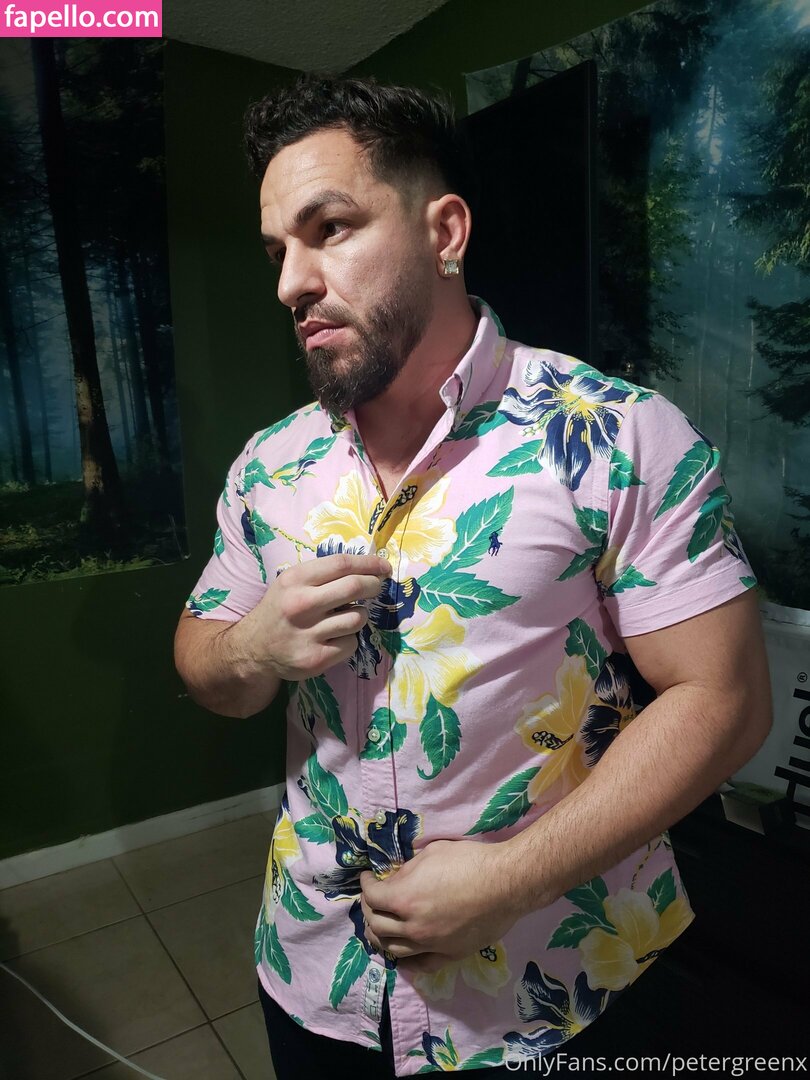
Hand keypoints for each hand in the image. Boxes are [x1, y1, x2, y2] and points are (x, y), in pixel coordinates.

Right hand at [235, 553, 390, 680]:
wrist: (254, 648)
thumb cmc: (280, 609)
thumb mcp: (291, 583)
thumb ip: (323, 574)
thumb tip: (369, 568)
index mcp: (295, 580)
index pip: (341, 564)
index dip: (369, 563)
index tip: (384, 567)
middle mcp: (301, 605)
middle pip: (354, 587)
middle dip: (373, 585)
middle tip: (376, 587)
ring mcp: (308, 634)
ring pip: (357, 618)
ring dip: (359, 615)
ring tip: (346, 616)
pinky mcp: (316, 658)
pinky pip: (351, 643)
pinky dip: (349, 639)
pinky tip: (334, 638)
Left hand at [359, 839, 519, 973]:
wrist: (505, 884)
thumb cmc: (469, 861)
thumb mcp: (430, 853)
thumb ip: (407, 870)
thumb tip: (396, 879)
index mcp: (404, 898)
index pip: (372, 897)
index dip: (366, 885)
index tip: (368, 878)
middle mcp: (412, 927)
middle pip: (377, 925)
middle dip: (368, 910)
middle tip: (372, 900)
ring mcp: (430, 944)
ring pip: (393, 949)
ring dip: (381, 937)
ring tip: (380, 926)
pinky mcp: (449, 955)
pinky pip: (420, 965)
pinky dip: (406, 960)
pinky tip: (403, 953)